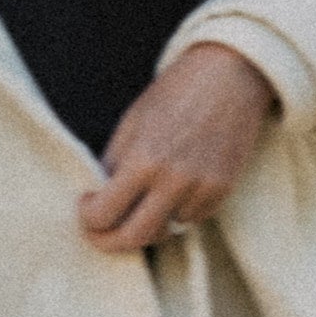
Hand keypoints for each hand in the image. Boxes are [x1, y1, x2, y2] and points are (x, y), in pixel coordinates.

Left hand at [79, 41, 278, 256]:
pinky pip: (192, 219)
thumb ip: (115, 163)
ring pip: (165, 230)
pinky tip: (173, 190)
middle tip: (100, 233)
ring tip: (141, 201)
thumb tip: (100, 199)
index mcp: (143, 159)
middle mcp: (174, 180)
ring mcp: (202, 188)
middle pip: (135, 237)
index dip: (87, 219)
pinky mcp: (223, 191)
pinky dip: (177, 213)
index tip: (86, 210)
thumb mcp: (132, 122)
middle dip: (110, 241)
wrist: (229, 75)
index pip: (105, 213)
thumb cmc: (176, 93)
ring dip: (148, 222)